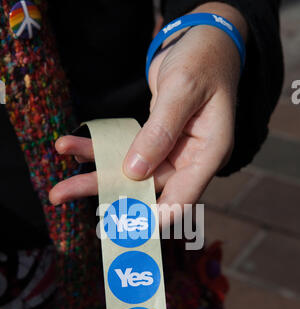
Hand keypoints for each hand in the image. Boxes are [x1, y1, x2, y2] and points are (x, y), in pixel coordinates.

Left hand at [49, 2, 246, 211]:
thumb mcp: (183, 90)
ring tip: (59, 189)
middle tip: (67, 199)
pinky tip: (72, 149)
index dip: (153, 216)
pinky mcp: (156, 141)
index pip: (183, 198)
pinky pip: (126, 151)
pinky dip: (100, 150)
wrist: (204, 42)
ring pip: (132, 174)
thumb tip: (134, 172)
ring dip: (95, 176)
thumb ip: (161, 130)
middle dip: (107, 196)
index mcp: (209, 154)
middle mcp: (190, 159)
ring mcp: (173, 152)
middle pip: (149, 189)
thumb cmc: (203, 60)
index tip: (122, 228)